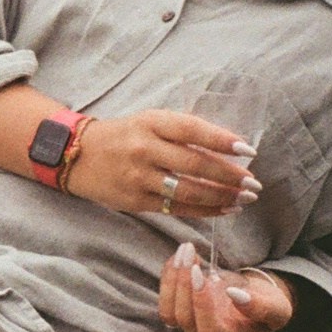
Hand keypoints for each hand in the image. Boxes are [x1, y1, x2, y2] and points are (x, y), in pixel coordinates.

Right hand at [68, 110, 260, 217]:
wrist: (78, 155)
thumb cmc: (125, 134)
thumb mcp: (150, 121)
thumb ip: (183, 131)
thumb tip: (228, 147)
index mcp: (151, 122)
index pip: (193, 130)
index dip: (223, 140)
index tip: (249, 151)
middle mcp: (145, 148)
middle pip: (195, 164)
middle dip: (229, 176)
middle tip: (254, 184)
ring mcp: (139, 176)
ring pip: (188, 190)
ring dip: (221, 197)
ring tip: (244, 200)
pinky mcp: (135, 200)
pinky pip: (176, 208)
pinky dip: (204, 211)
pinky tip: (223, 211)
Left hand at [160, 243, 293, 331]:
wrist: (254, 300)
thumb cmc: (266, 306)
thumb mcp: (276, 308)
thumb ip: (261, 307)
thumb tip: (236, 295)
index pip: (210, 329)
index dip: (204, 305)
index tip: (205, 275)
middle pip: (185, 318)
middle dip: (184, 284)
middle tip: (190, 253)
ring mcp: (189, 327)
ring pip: (169, 312)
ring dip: (173, 279)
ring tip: (186, 251)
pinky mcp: (179, 313)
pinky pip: (165, 300)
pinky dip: (168, 277)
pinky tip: (179, 257)